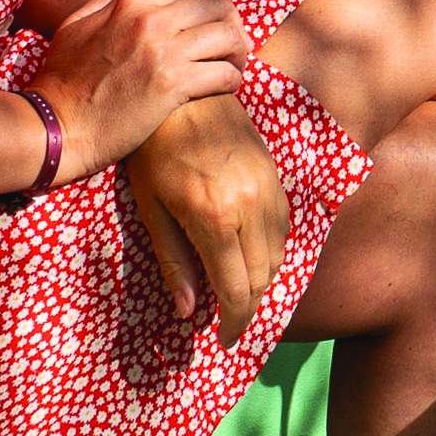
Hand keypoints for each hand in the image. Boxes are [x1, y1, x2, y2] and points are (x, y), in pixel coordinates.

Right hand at [36, 0, 248, 171]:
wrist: (57, 124)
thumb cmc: (63, 78)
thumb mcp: (77, 24)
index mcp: (131, 0)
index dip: (207, 6)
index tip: (209, 25)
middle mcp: (151, 19)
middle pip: (217, 5)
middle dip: (230, 23)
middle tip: (229, 46)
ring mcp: (165, 51)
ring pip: (228, 35)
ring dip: (237, 51)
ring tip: (233, 65)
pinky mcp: (174, 86)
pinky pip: (224, 73)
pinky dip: (232, 79)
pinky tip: (227, 87)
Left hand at [123, 95, 289, 343]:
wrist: (185, 94)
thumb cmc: (153, 151)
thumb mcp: (151, 208)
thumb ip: (173, 261)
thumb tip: (186, 311)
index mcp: (214, 218)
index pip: (236, 290)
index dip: (232, 323)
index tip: (224, 341)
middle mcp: (250, 207)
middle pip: (262, 278)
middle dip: (248, 308)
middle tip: (231, 324)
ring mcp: (268, 190)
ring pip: (278, 255)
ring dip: (262, 282)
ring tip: (241, 295)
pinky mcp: (275, 176)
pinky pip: (284, 228)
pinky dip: (272, 252)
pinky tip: (253, 259)